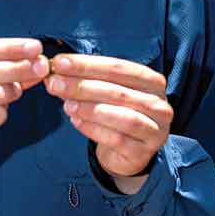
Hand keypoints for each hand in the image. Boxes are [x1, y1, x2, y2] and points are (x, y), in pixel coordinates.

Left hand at [44, 53, 171, 189]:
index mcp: (152, 81)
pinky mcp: (143, 152)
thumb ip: (87, 78)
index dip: (88, 64)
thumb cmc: (115, 113)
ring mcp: (155, 130)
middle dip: (82, 85)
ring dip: (90, 109)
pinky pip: (118, 139)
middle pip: (118, 91)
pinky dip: (94, 129)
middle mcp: (159, 104)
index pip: (119, 68)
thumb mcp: (106, 91)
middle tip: (55, 83)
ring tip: (66, 105)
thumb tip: (56, 69)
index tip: (60, 62)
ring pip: (122, 116)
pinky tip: (76, 122)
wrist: (125, 152)